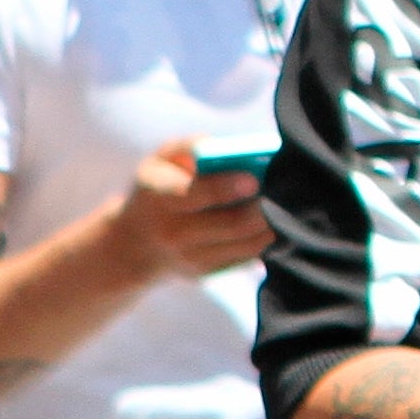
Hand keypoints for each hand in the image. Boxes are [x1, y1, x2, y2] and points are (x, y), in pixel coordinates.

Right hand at [106, 140, 273, 286]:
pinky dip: (265, 238)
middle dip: (263, 207)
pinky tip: (271, 221)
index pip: (194, 194)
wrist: (135, 244)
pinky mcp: (205, 272)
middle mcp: (172, 232)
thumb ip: (187, 147)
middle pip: (231, 223)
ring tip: (283, 203)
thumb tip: (219, 145)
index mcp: (158, 197)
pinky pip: (247, 256)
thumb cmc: (157, 188)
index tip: (253, 179)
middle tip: (284, 189)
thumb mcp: (159, 161)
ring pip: (246, 243)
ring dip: (271, 223)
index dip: (226, 187)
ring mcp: (190, 257)